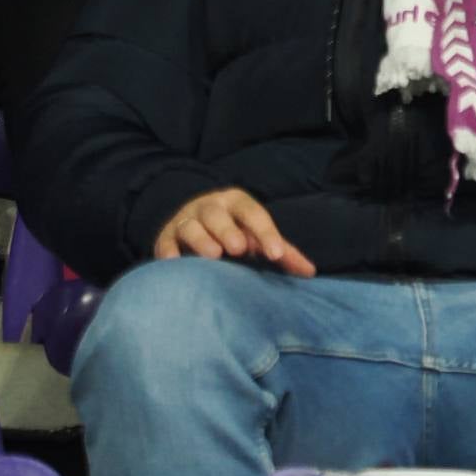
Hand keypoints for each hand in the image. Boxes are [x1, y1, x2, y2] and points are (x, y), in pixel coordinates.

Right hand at [152, 187, 313, 275]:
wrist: (195, 217)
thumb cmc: (236, 231)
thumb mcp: (258, 235)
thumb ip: (283, 252)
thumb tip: (310, 273)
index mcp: (237, 203)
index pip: (253, 214)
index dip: (266, 233)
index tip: (275, 254)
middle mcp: (209, 208)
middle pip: (217, 215)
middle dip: (228, 230)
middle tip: (239, 249)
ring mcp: (185, 221)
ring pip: (190, 226)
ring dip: (200, 240)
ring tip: (213, 256)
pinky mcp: (165, 238)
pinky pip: (164, 243)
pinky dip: (169, 252)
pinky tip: (175, 264)